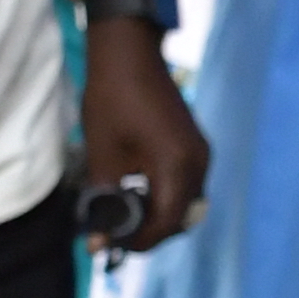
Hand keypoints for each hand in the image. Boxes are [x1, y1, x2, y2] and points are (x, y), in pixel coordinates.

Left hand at [76, 22, 207, 251]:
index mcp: (176, 165)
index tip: (113, 245)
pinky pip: (186, 183)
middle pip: (181, 217)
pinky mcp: (195, 144)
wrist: (129, 51)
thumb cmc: (111, 99)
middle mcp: (198, 162)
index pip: (167, 223)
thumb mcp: (103, 155)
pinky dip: (165, 195)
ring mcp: (200, 152)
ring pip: (185, 202)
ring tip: (124, 212)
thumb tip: (98, 246)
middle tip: (115, 232)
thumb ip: (104, 203)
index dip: (141, 241)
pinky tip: (137, 189)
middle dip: (150, 231)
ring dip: (158, 214)